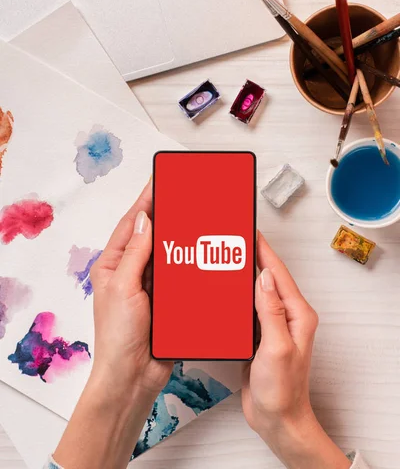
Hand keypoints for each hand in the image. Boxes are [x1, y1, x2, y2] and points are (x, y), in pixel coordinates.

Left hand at [89, 178, 172, 400]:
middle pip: (150, 235)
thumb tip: (145, 219)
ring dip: (178, 238)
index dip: (145, 201)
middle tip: (182, 194)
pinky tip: (199, 253)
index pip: (131, 225)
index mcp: (113, 265)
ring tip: (194, 218)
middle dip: (164, 215)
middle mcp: (130, 271)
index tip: (159, 181)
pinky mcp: (166, 300)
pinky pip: (178, 274)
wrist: (133, 377)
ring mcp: (149, 286)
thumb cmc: (118, 336)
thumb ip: (135, 254)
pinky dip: (187, 263)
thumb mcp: (123, 288)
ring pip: (166, 253)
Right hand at [242, 232, 350, 468]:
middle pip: (269, 278)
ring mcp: (273, 326)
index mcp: (297, 315)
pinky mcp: (260, 336)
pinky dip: (237, 296)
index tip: (250, 232)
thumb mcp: (277, 347)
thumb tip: (265, 276)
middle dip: (252, 257)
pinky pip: (248, 309)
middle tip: (234, 240)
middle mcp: (287, 316)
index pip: (278, 274)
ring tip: (226, 259)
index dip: (264, 251)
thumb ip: (271, 310)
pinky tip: (225, 291)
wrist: (277, 419)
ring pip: (257, 292)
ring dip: (243, 276)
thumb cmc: (283, 390)